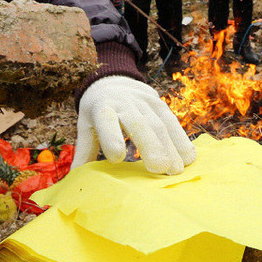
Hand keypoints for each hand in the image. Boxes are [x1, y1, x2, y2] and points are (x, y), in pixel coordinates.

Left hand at [74, 76, 195, 173]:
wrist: (113, 80)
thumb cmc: (97, 111)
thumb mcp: (85, 126)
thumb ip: (83, 152)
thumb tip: (72, 181)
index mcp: (102, 107)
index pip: (106, 120)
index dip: (111, 137)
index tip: (116, 158)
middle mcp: (124, 102)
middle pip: (138, 122)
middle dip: (150, 145)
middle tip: (159, 170)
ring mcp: (144, 101)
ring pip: (159, 123)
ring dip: (170, 147)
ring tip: (177, 170)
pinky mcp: (159, 103)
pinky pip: (172, 121)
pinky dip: (181, 139)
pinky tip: (188, 158)